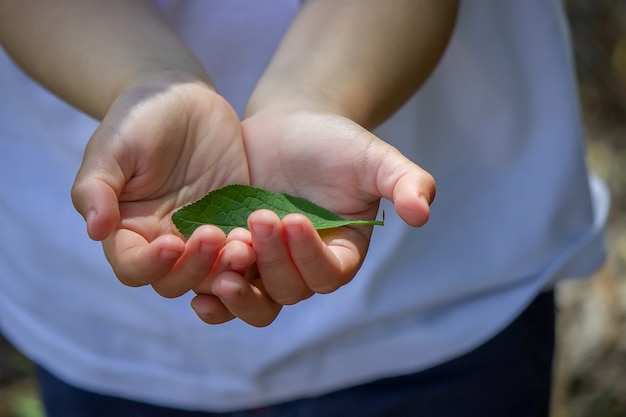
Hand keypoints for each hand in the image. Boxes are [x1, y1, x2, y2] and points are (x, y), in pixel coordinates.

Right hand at [71, 77, 248, 297]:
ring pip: (214, 274)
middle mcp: (164, 241)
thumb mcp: (112, 147)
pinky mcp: (233, 221)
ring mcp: (201, 235)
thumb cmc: (139, 119)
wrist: (183, 98)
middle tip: (213, 236)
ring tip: (243, 245)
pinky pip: (246, 249)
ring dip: (228, 269)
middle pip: (176, 281)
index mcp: (128, 230)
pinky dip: (255, 251)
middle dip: (195, 268)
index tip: (171, 244)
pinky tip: (264, 233)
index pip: (133, 268)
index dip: (151, 266)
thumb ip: (96, 188)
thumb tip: (94, 230)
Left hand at [191, 108, 434, 325]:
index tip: (293, 218)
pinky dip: (213, 294)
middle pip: (290, 290)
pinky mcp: (235, 257)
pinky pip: (225, 288)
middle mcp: (304, 268)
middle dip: (272, 262)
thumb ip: (404, 180)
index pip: (330, 272)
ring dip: (239, 295)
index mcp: (341, 252)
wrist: (288, 127)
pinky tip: (196, 289)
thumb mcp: (373, 157)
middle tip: (255, 222)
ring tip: (220, 276)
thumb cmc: (335, 142)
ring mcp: (267, 266)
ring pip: (256, 300)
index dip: (311, 256)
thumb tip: (423, 211)